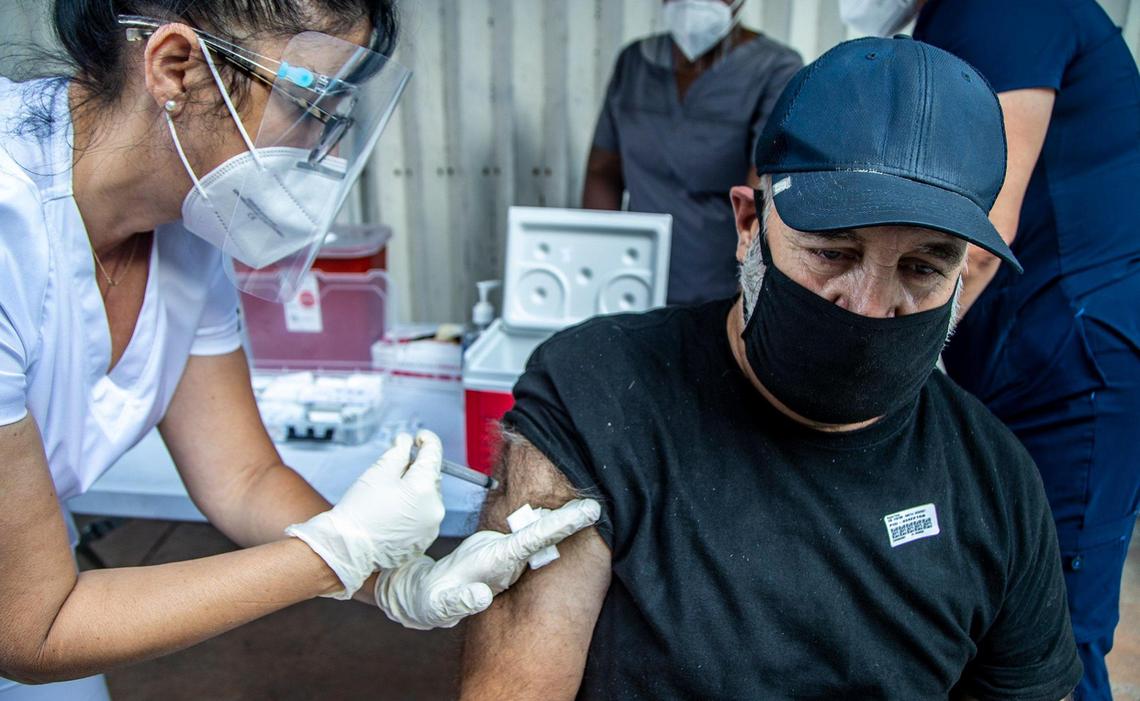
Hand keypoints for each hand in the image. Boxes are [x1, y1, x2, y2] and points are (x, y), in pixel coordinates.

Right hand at [285, 430, 445, 598]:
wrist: (348, 549)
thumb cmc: (360, 509)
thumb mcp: (378, 472)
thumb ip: (398, 452)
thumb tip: (406, 441)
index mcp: (425, 489)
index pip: (433, 456)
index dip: (428, 441)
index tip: (420, 436)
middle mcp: (435, 509)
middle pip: (430, 478)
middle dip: (416, 469)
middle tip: (395, 468)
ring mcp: (431, 528)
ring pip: (427, 499)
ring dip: (414, 491)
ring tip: (389, 496)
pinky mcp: (424, 542)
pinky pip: (422, 517)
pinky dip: (412, 510)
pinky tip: (392, 512)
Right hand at [374, 498, 600, 629]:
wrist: (433, 599)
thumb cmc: (443, 596)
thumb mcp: (448, 601)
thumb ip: (463, 600)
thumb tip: (480, 597)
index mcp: (502, 562)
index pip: (540, 538)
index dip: (565, 523)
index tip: (592, 512)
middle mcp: (513, 557)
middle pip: (549, 532)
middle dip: (573, 518)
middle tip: (599, 501)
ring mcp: (509, 553)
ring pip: (540, 529)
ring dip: (560, 515)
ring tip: (584, 497)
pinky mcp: (502, 548)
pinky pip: (526, 529)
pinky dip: (542, 516)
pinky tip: (555, 501)